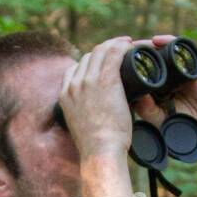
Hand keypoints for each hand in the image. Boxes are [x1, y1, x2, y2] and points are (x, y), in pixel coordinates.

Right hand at [57, 36, 135, 159]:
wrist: (100, 152)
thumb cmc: (95, 148)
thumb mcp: (81, 130)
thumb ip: (83, 117)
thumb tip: (93, 116)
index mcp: (65, 96)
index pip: (76, 68)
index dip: (91, 63)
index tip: (103, 65)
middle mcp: (74, 84)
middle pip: (89, 56)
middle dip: (105, 50)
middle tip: (120, 52)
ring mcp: (88, 80)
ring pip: (101, 50)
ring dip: (115, 44)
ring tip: (128, 46)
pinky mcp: (106, 79)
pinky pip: (115, 52)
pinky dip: (123, 46)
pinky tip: (131, 46)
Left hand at [131, 32, 196, 166]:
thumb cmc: (184, 134)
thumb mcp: (159, 121)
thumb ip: (147, 109)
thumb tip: (132, 95)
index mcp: (159, 91)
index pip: (142, 74)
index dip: (129, 67)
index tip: (115, 64)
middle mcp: (169, 80)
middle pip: (151, 60)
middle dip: (137, 52)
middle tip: (123, 49)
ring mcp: (182, 74)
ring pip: (164, 52)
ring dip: (150, 45)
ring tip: (137, 44)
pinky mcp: (194, 70)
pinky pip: (182, 51)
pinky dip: (169, 42)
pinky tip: (157, 41)